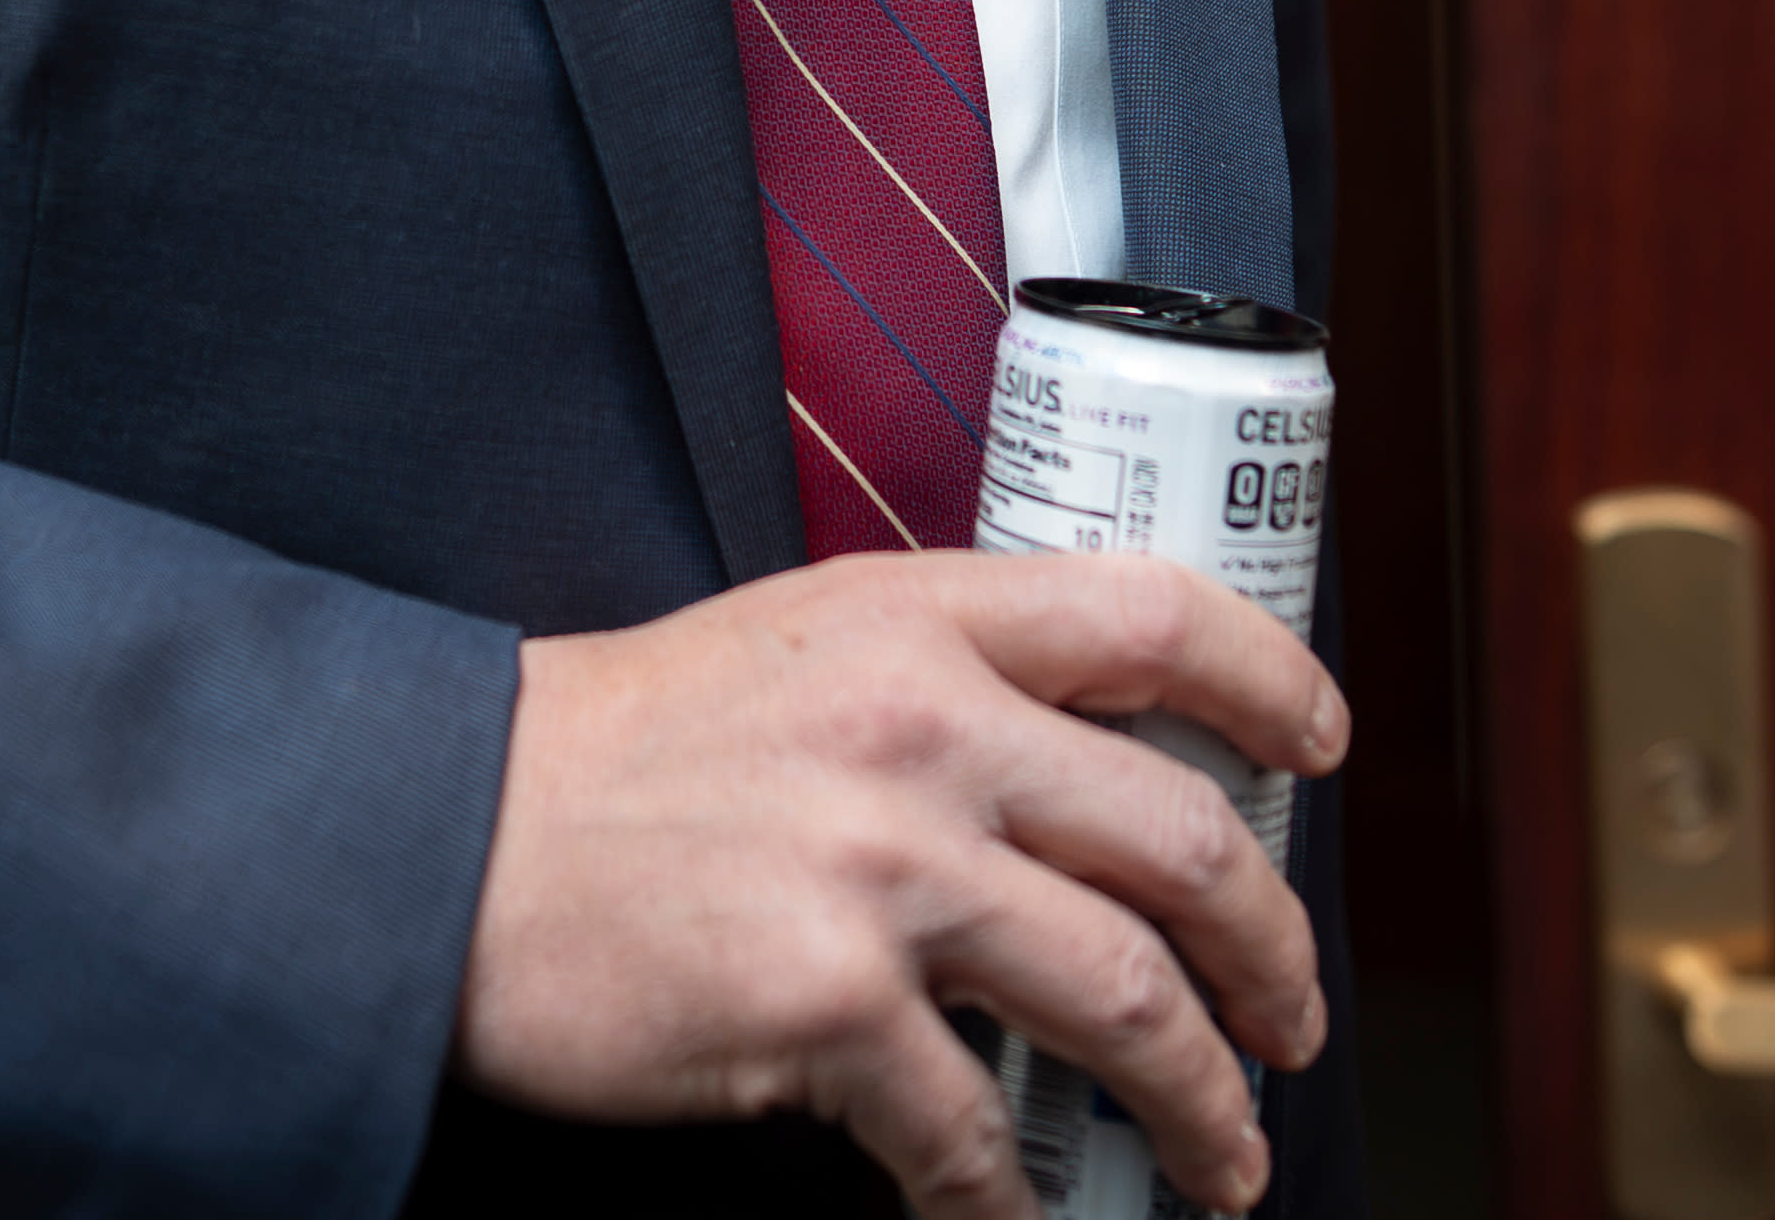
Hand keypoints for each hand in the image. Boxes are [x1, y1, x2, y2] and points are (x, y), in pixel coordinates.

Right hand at [449, 550, 1349, 1217]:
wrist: (452, 837)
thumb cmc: (615, 756)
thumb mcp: (795, 647)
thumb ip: (937, 680)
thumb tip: (1079, 779)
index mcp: (920, 619)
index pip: (1156, 614)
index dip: (1272, 680)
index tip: (1323, 747)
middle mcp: (925, 730)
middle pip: (1182, 843)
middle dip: (1274, 958)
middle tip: (1292, 1022)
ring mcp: (882, 869)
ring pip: (1127, 1000)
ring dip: (1203, 1102)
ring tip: (1223, 1154)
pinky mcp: (829, 1008)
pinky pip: (978, 1140)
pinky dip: (1017, 1211)